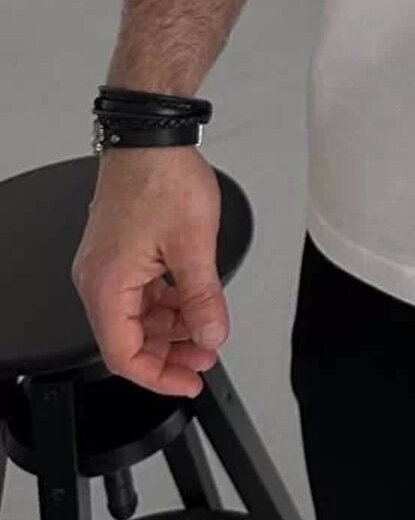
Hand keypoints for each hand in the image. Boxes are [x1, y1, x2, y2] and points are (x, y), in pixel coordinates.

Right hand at [73, 146, 226, 396]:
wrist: (151, 137)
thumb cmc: (161, 178)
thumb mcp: (193, 246)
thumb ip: (202, 299)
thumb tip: (210, 335)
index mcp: (107, 284)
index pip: (124, 354)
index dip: (158, 376)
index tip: (188, 382)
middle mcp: (99, 278)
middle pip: (129, 339)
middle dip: (170, 353)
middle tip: (207, 357)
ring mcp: (108, 265)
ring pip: (137, 317)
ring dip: (172, 329)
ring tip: (207, 332)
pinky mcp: (121, 252)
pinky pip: (140, 293)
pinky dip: (167, 305)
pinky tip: (193, 304)